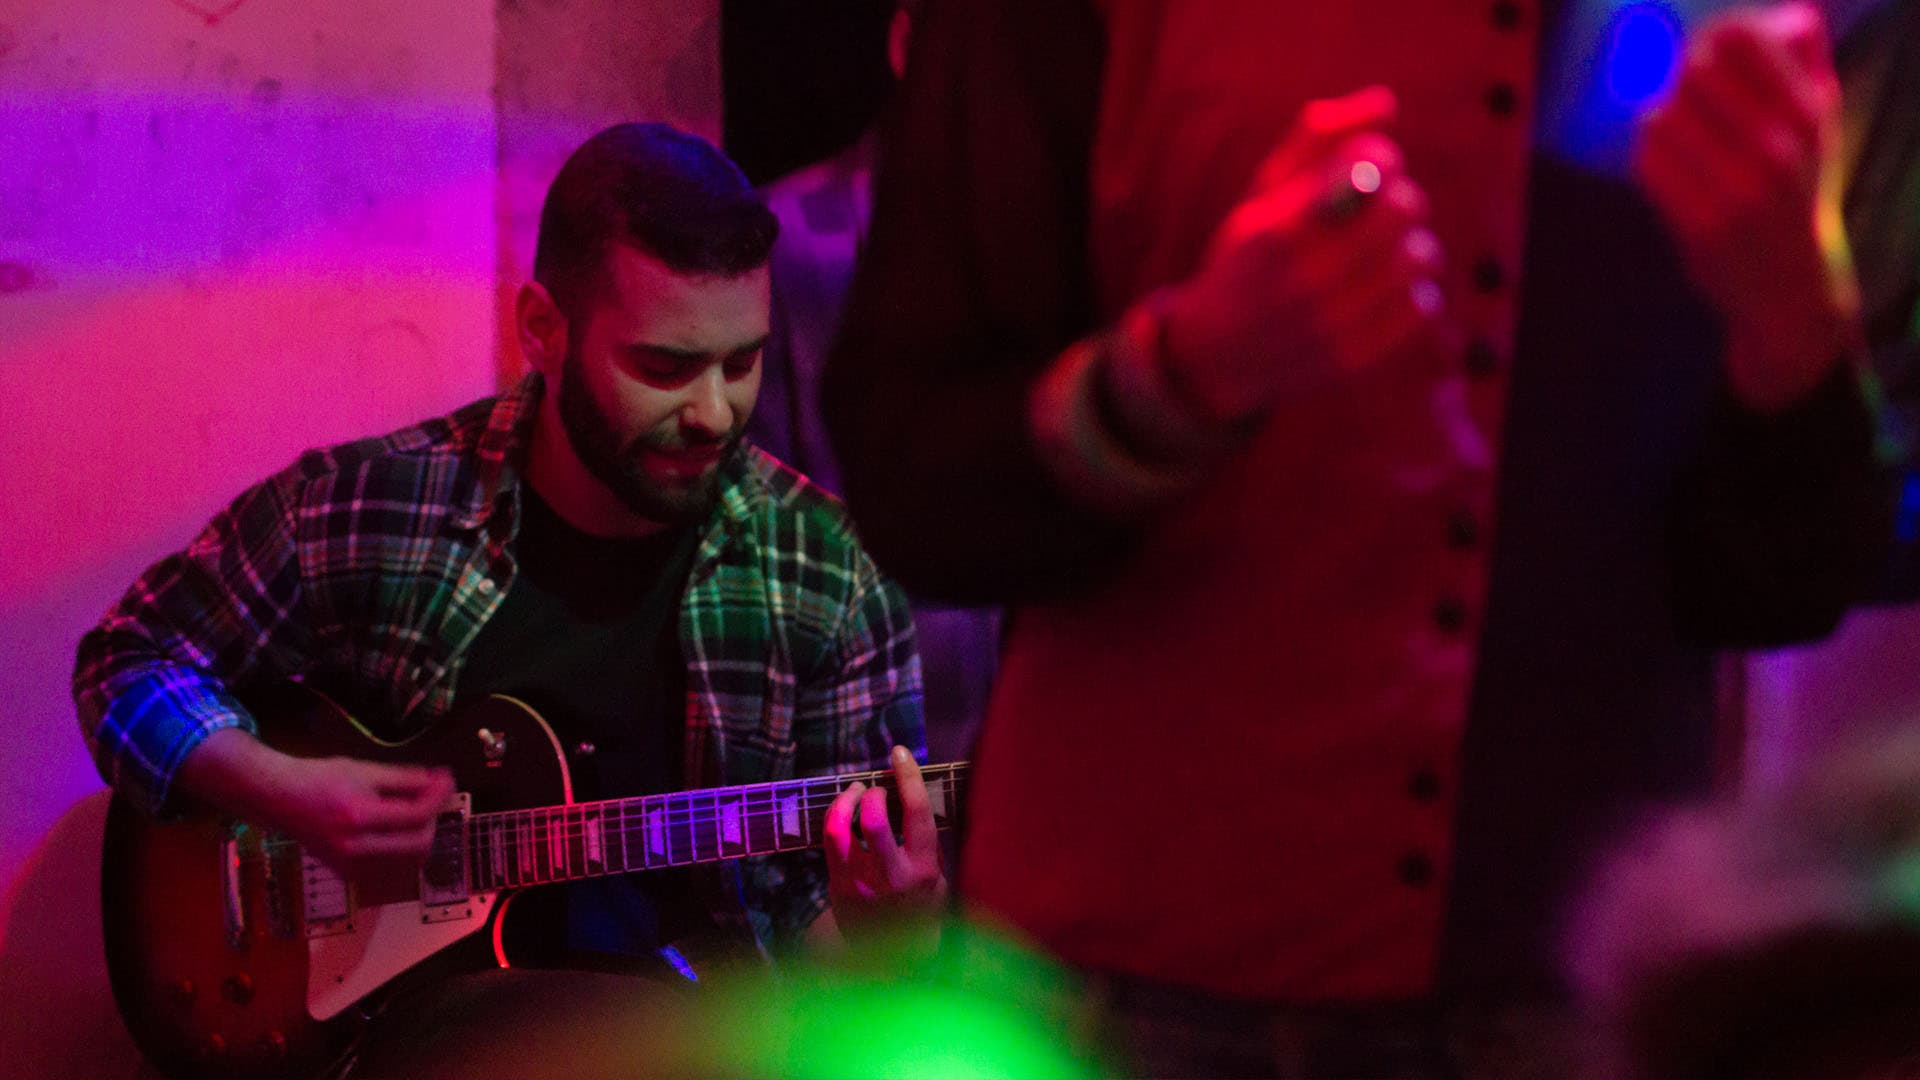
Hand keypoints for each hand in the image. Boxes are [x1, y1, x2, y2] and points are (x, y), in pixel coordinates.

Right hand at [262, 754, 455, 876]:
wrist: (280, 800)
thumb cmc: (320, 779)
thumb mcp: (364, 769)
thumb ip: (405, 779)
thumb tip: (440, 782)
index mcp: (358, 816)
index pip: (417, 815)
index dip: (439, 796)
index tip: (447, 779)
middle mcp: (354, 847)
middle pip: (420, 843)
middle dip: (434, 817)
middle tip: (434, 795)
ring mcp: (350, 866)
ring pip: (409, 858)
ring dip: (421, 832)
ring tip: (414, 807)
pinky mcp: (349, 875)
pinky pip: (391, 865)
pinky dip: (402, 846)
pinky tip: (395, 826)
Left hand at [823, 746, 946, 939]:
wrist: (894, 961)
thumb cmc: (920, 908)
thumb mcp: (938, 879)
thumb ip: (926, 843)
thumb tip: (909, 794)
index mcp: (924, 869)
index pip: (917, 812)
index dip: (907, 776)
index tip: (900, 753)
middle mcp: (892, 876)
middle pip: (873, 818)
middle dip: (872, 792)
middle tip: (875, 788)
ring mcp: (860, 883)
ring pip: (839, 829)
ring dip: (844, 800)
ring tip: (853, 792)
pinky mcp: (837, 887)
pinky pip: (828, 841)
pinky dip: (835, 818)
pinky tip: (843, 813)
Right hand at [1159, 85, 1453, 424]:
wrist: (1217, 355)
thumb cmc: (1246, 258)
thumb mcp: (1262, 193)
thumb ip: (1317, 139)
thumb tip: (1385, 103)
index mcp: (1276, 229)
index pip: (1370, 168)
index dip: (1380, 161)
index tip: (1368, 172)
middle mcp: (1303, 280)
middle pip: (1405, 209)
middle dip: (1401, 200)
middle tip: (1385, 211)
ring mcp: (1330, 325)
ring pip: (1419, 258)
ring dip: (1411, 247)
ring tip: (1388, 252)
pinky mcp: (1354, 359)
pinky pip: (1421, 306)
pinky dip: (1413, 291)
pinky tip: (1387, 290)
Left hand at [1635, 2, 1861, 411]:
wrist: (1791, 287)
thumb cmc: (1798, 192)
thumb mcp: (1820, 125)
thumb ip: (1807, 62)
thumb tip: (1788, 13)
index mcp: (1808, 116)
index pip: (1742, 40)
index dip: (1713, 41)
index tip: (1711, 61)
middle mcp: (1777, 150)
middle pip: (1693, 72)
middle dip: (1681, 83)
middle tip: (1687, 102)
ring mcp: (1737, 190)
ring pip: (1661, 117)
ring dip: (1660, 123)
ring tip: (1680, 138)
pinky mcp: (1700, 224)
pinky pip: (1647, 164)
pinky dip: (1649, 158)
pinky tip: (1668, 167)